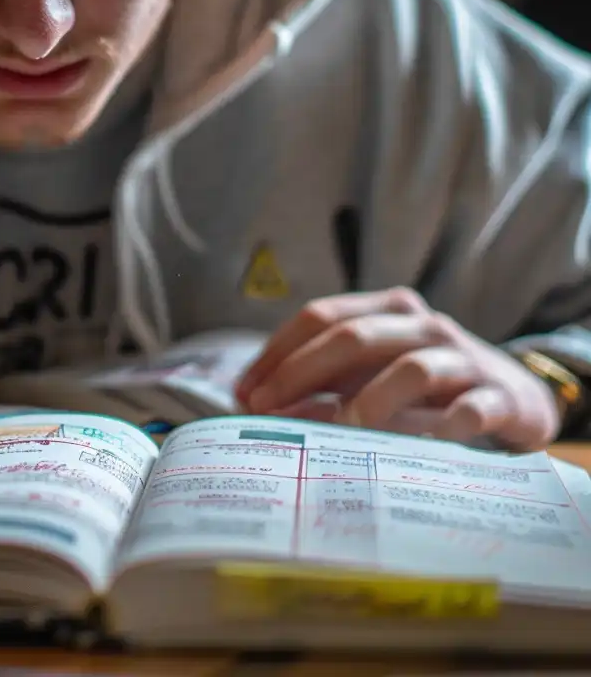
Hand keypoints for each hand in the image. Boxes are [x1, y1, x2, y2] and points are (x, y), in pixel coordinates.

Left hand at [236, 288, 560, 450]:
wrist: (513, 395)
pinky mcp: (498, 396)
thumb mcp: (370, 377)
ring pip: (408, 368)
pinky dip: (441, 428)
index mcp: (385, 310)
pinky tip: (417, 448)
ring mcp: (462, 358)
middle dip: (300, 373)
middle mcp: (421, 325)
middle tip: (265, 409)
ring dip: (366, 402)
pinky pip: (468, 409)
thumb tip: (260, 407)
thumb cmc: (423, 386)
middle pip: (352, 336)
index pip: (320, 316)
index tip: (244, 391)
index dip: (277, 352)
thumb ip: (322, 385)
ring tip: (336, 432)